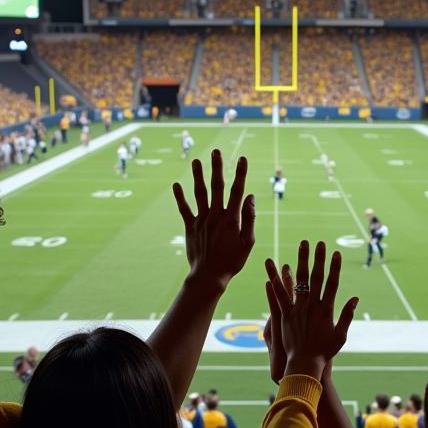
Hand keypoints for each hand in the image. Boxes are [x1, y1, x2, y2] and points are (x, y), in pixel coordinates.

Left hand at [173, 150, 254, 292]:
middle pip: (216, 187)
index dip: (240, 173)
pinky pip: (184, 209)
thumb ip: (249, 218)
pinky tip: (176, 185)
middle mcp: (215, 215)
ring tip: (197, 161)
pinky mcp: (190, 227)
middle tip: (216, 151)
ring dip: (198, 176)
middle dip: (217, 167)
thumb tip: (250, 196)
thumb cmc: (232, 261)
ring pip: (199, 194)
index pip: (237, 191)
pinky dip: (180, 197)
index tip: (242, 158)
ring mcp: (201, 220)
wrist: (209, 276)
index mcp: (231, 219)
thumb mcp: (248, 242)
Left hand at [265, 240, 357, 380]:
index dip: (334, 267)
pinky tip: (273, 267)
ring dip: (300, 261)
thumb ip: (347, 315)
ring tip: (301, 246)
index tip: (336, 253)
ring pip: (298, 281)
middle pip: (316, 277)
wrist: (305, 364)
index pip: (332, 283)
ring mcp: (297, 309)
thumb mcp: (340, 335)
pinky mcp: (284, 315)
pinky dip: (276, 281)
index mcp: (326, 310)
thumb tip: (355, 298)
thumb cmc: (325, 352)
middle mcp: (312, 306)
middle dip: (317, 258)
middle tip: (317, 242)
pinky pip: (279, 295)